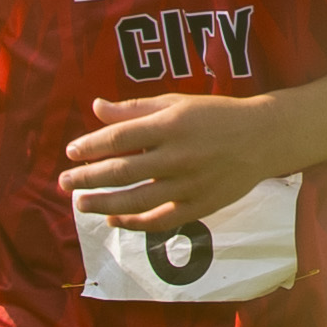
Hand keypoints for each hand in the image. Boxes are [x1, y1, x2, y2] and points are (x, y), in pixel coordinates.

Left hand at [58, 93, 277, 229]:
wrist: (262, 138)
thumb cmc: (214, 115)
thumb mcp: (175, 103)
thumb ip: (134, 109)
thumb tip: (95, 108)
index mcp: (170, 125)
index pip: (119, 138)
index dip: (90, 146)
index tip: (71, 152)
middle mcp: (177, 156)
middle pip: (122, 172)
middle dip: (87, 178)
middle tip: (64, 182)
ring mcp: (189, 184)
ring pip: (137, 201)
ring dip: (104, 204)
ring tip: (81, 204)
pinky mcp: (200, 206)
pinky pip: (161, 221)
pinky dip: (134, 223)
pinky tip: (114, 219)